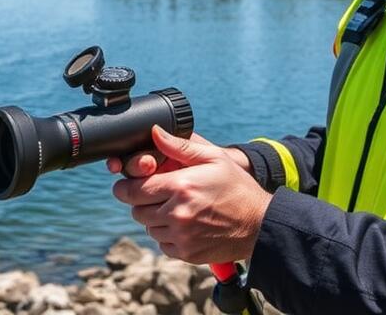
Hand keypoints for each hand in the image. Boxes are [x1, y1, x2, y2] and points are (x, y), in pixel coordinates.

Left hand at [111, 125, 271, 263]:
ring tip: (174, 208)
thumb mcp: (213, 158)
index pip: (134, 190)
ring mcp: (181, 236)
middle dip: (141, 200)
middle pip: (137, 209)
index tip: (128, 184)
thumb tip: (154, 132)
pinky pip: (161, 243)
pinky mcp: (186, 253)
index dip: (126, 186)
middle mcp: (177, 214)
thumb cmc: (237, 187)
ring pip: (148, 227)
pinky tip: (184, 224)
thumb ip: (180, 146)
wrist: (259, 224)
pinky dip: (167, 234)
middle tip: (157, 194)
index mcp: (181, 187)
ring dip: (154, 217)